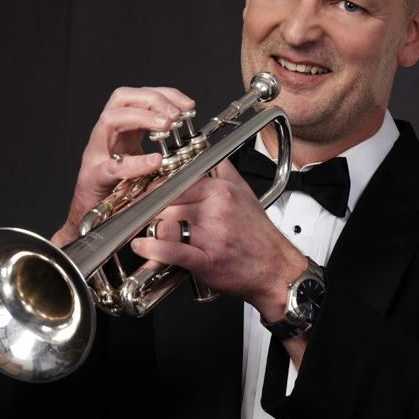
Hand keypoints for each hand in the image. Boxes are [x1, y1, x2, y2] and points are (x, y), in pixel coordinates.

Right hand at [51, 86, 194, 246]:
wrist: (93, 214)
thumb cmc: (120, 185)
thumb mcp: (144, 157)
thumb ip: (162, 147)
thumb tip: (195, 140)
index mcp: (122, 127)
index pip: (140, 95)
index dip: (165, 93)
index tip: (188, 104)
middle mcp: (107, 133)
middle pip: (123, 98)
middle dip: (152, 99)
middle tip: (176, 113)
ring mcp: (97, 151)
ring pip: (110, 119)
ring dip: (141, 117)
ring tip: (166, 125)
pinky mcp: (95, 175)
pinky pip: (114, 166)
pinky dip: (136, 162)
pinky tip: (155, 161)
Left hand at [131, 159, 307, 320]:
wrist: (275, 268)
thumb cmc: (258, 234)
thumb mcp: (244, 192)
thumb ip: (223, 170)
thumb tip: (209, 151)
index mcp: (221, 191)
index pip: (177, 182)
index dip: (158, 190)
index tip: (149, 195)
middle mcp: (216, 209)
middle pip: (167, 202)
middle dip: (152, 210)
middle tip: (143, 214)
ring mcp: (211, 235)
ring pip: (166, 224)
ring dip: (151, 228)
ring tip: (146, 231)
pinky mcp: (206, 260)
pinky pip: (172, 250)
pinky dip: (152, 248)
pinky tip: (142, 246)